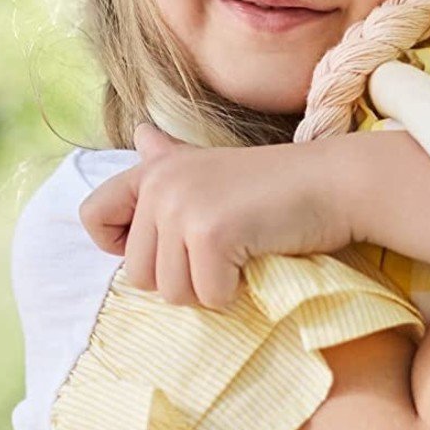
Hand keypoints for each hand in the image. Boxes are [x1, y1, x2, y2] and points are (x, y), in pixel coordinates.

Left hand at [78, 123, 352, 307]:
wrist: (336, 183)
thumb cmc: (279, 185)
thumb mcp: (214, 166)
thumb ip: (170, 160)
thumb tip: (139, 131)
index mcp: (153, 169)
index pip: (92, 216)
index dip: (120, 247)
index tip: (166, 246)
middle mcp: (159, 182)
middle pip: (137, 275)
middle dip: (182, 280)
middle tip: (222, 253)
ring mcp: (182, 206)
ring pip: (170, 293)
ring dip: (209, 290)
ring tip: (240, 255)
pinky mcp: (210, 233)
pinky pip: (208, 298)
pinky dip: (236, 294)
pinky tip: (257, 260)